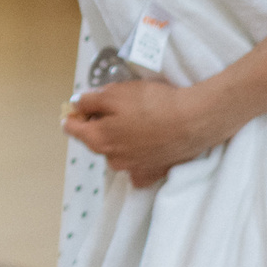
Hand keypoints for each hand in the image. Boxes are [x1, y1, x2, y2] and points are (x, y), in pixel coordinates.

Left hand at [61, 78, 237, 188]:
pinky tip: (150, 142)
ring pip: (116, 151)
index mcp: (98, 139)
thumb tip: (76, 104)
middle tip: (119, 107)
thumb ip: (89, 100)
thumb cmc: (153, 104)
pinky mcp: (152, 173)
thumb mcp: (114, 93)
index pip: (71, 128)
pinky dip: (139, 154)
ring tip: (140, 121)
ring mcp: (132, 169)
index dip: (74, 113)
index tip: (83, 105)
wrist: (194, 121)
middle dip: (101, 124)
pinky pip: (137, 165)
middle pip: (96, 140)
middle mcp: (111, 159)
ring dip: (121, 138)